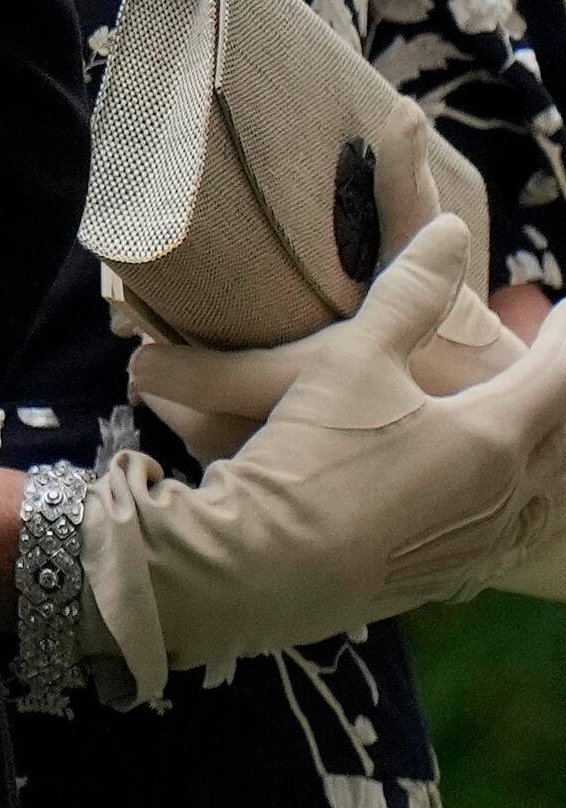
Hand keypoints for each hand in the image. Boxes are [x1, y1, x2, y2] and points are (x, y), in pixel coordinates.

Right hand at [83, 216, 565, 683]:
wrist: (270, 569)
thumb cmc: (314, 456)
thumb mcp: (353, 359)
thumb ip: (407, 295)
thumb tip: (450, 231)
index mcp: (495, 434)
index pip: (561, 374)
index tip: (565, 308)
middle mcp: (509, 493)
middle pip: (565, 439)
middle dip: (562, 396)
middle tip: (552, 362)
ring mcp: (486, 543)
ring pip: (548, 494)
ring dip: (552, 456)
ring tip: (538, 433)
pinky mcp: (456, 576)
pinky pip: (517, 535)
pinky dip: (527, 504)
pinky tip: (501, 502)